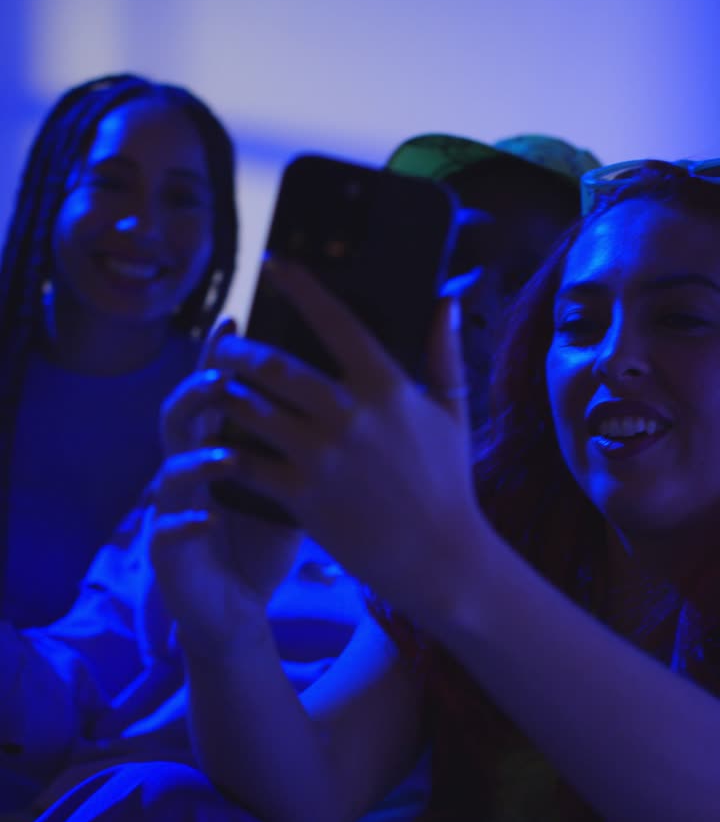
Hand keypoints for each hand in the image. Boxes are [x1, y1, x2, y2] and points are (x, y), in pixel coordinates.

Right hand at [148, 319, 301, 649]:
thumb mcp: (292, 482)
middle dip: (199, 390)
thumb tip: (353, 390)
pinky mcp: (169, 551)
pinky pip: (168, 531)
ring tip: (223, 450)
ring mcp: (174, 507)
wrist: (235, 604)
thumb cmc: (265, 535)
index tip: (235, 319)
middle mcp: (190, 466)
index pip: (218, 388)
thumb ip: (308, 437)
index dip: (219, 354)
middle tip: (224, 374)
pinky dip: (185, 522)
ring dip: (195, 456)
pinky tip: (207, 518)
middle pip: (182, 415)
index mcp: (220, 442)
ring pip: (170, 469)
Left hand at [197, 265, 482, 622]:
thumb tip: (445, 300)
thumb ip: (444, 352)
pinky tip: (214, 442)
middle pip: (276, 366)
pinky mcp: (302, 495)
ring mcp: (321, 456)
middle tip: (225, 346)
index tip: (273, 263)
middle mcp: (349, 416)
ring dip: (227, 394)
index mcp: (386, 388)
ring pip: (253, 410)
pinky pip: (249, 463)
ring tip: (214, 388)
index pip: (336, 321)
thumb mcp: (453, 413)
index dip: (299, 286)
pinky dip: (227, 450)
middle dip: (240, 350)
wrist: (439, 557)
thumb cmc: (447, 484)